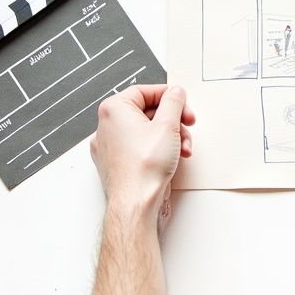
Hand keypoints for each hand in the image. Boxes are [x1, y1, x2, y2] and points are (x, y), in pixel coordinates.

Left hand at [90, 85, 195, 223]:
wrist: (135, 203)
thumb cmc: (144, 168)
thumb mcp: (168, 125)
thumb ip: (174, 103)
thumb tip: (175, 93)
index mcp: (114, 109)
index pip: (145, 91)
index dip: (168, 97)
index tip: (182, 104)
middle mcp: (107, 125)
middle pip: (147, 112)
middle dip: (173, 120)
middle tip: (187, 125)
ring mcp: (110, 146)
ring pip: (146, 131)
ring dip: (170, 137)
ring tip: (183, 148)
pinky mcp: (117, 162)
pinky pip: (140, 147)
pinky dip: (157, 149)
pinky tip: (172, 157)